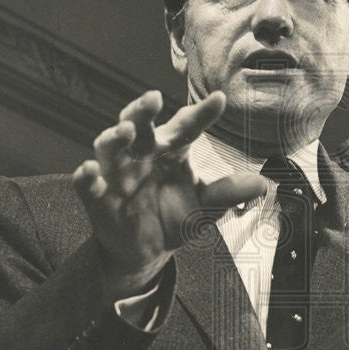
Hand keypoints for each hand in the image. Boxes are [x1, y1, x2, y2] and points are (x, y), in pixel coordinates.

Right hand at [73, 90, 266, 299]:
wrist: (148, 251)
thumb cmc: (175, 217)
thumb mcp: (205, 208)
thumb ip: (227, 193)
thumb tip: (262, 184)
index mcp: (171, 149)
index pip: (187, 126)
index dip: (202, 113)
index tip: (220, 100)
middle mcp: (142, 153)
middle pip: (139, 124)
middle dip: (142, 111)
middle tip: (152, 98)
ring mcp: (117, 172)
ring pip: (110, 146)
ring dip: (115, 137)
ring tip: (125, 132)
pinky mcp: (98, 196)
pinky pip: (87, 183)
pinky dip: (86, 176)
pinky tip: (90, 171)